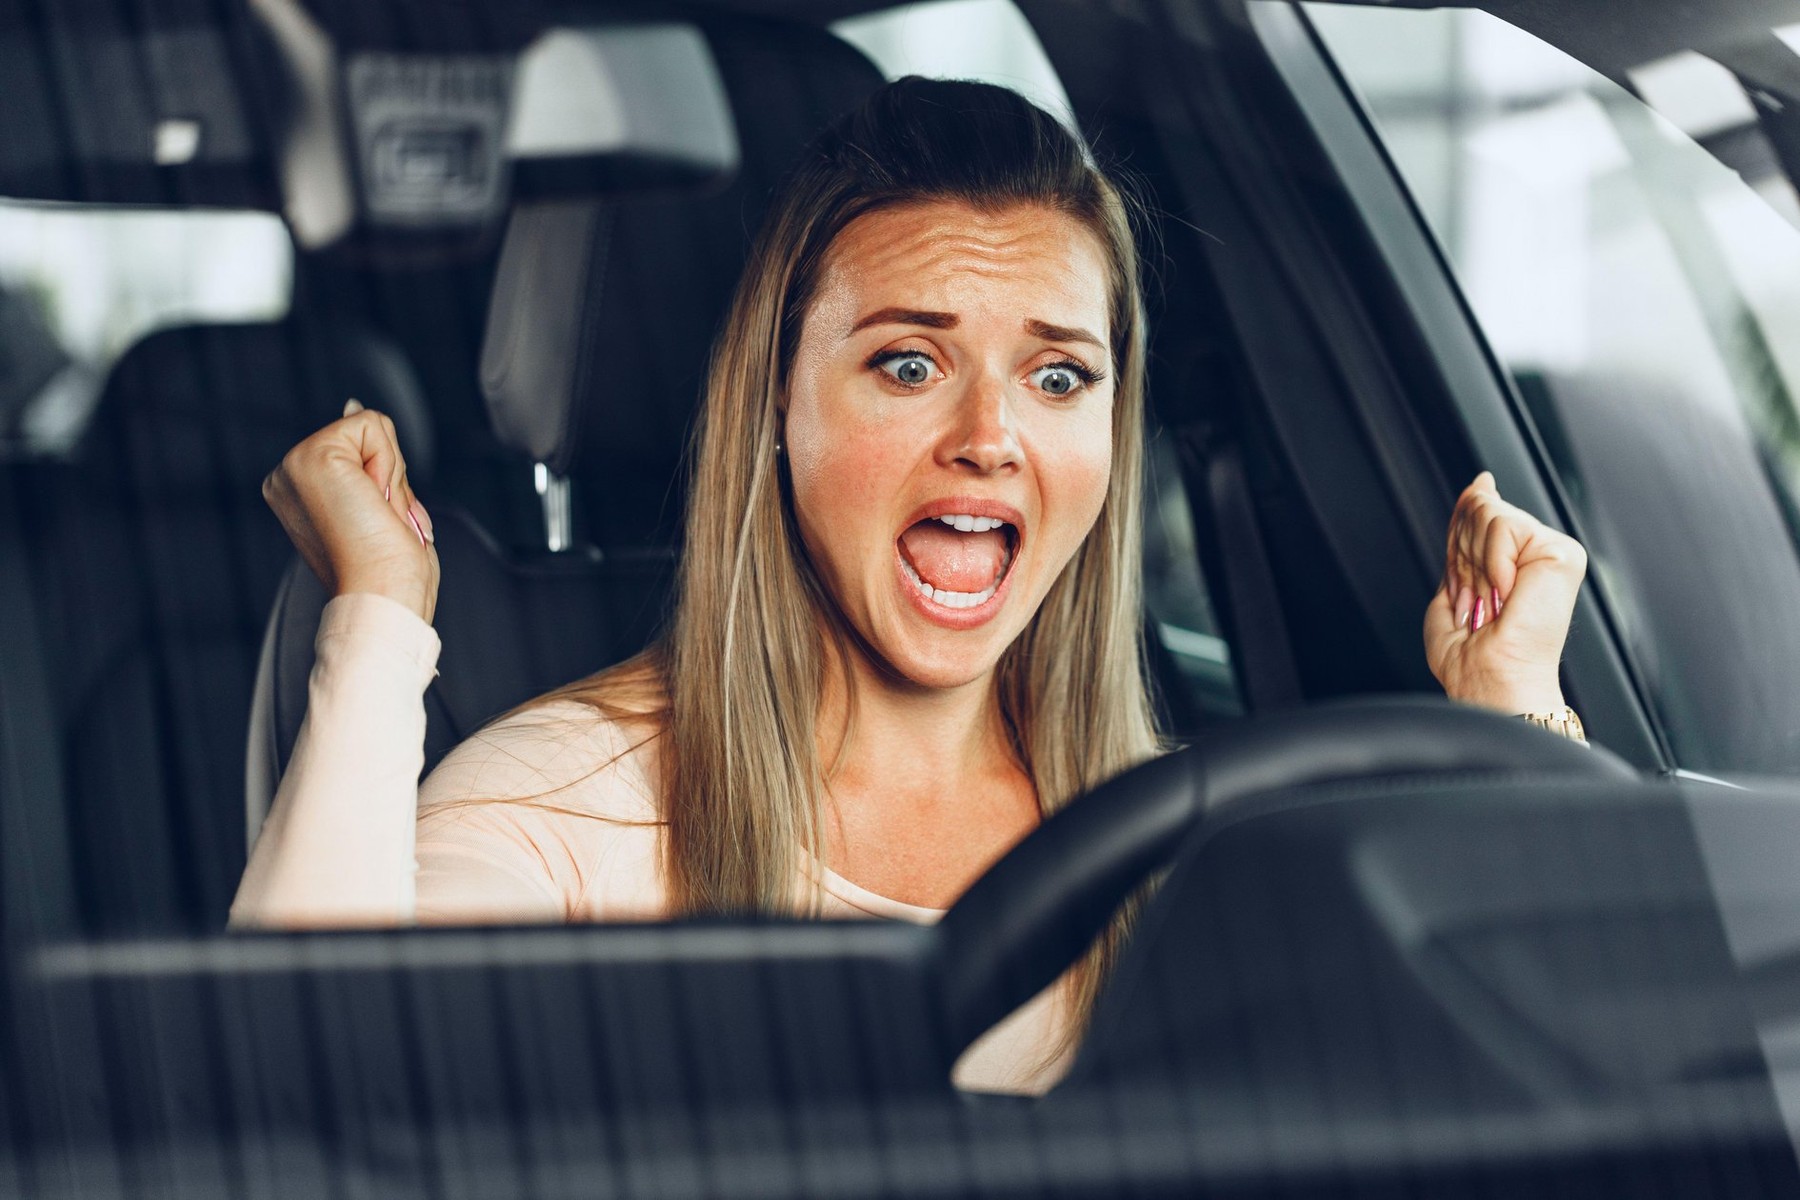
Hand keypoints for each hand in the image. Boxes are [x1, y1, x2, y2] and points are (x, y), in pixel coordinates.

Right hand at [263, 400, 439, 622]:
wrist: (381, 598)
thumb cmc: (388, 571)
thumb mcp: (380, 507)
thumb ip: (368, 462)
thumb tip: (353, 406)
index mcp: (299, 490)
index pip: (361, 451)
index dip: (388, 485)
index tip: (376, 525)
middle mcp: (287, 476)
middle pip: (367, 435)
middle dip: (393, 478)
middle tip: (379, 523)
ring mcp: (294, 464)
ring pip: (371, 428)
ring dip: (393, 476)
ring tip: (376, 516)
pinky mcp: (313, 456)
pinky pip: (373, 426)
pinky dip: (389, 465)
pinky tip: (373, 501)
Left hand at [1424, 471, 1585, 713]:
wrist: (1490, 681)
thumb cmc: (1470, 655)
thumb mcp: (1454, 582)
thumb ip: (1466, 536)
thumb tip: (1482, 484)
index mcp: (1509, 561)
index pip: (1475, 517)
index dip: (1456, 535)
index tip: (1461, 582)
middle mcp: (1533, 553)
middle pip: (1477, 512)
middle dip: (1460, 558)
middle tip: (1475, 603)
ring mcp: (1550, 551)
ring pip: (1489, 514)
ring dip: (1474, 565)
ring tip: (1490, 601)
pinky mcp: (1562, 553)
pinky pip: (1504, 527)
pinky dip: (1490, 563)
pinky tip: (1505, 594)